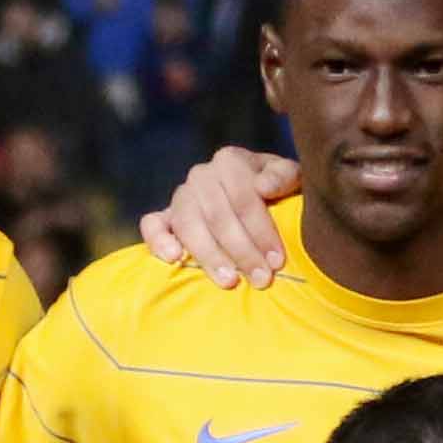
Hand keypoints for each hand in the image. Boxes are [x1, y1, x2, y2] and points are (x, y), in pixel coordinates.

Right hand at [135, 145, 301, 288]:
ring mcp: (181, 196)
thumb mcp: (290, 179)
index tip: (277, 260)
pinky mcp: (164, 217)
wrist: (256, 199)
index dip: (261, 231)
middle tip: (261, 279)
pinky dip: (158, 241)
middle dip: (242, 251)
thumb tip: (262, 187)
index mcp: (230, 161)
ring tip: (229, 280)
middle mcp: (201, 175)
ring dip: (209, 255)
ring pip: (189, 224)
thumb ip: (283, 177)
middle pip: (218, 215)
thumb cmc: (276, 192)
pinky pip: (152, 225)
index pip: (244, 198)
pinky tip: (175, 259)